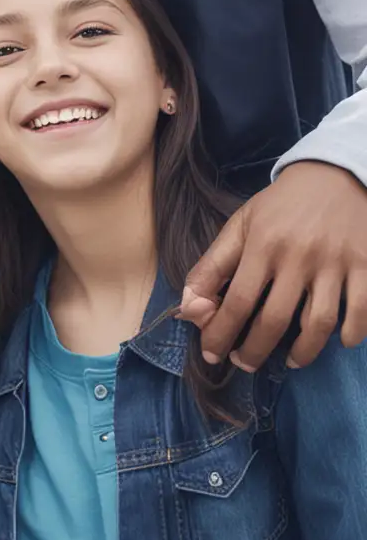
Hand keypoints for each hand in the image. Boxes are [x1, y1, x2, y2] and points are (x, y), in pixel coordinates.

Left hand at [179, 161, 366, 369]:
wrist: (335, 175)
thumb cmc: (280, 206)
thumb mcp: (240, 226)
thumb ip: (211, 266)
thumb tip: (189, 309)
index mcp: (263, 244)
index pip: (238, 301)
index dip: (221, 333)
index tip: (212, 354)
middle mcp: (298, 256)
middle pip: (275, 319)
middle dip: (255, 351)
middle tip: (245, 364)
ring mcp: (335, 263)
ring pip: (320, 323)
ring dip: (304, 352)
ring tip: (290, 362)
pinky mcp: (366, 265)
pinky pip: (361, 312)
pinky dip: (351, 334)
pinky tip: (336, 341)